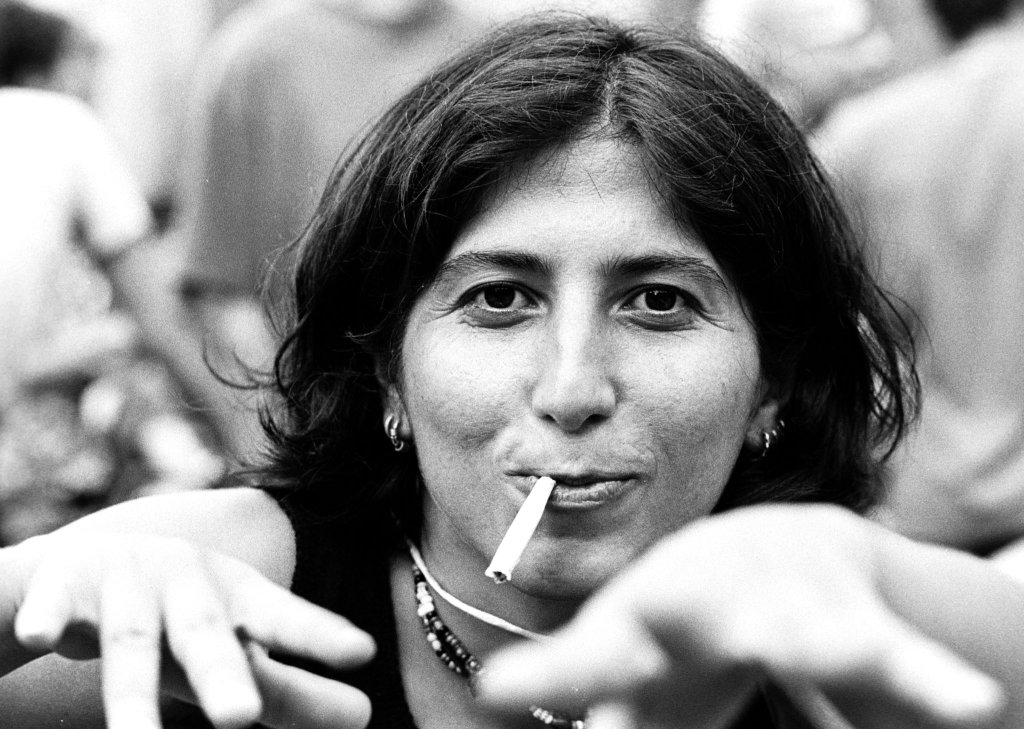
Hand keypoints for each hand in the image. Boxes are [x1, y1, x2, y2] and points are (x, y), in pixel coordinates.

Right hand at [9, 533, 374, 728]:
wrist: (94, 565)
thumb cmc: (186, 620)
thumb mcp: (237, 647)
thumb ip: (294, 688)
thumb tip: (364, 717)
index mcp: (238, 599)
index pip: (283, 618)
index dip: (319, 634)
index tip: (363, 651)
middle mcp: (189, 586)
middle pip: (206, 636)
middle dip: (221, 675)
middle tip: (240, 718)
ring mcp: (128, 585)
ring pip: (130, 642)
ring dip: (130, 692)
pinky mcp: (67, 587)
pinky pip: (54, 606)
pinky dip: (45, 618)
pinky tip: (38, 638)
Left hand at [478, 505, 1005, 728]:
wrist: (773, 551)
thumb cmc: (682, 626)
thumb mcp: (625, 658)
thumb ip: (570, 677)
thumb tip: (490, 692)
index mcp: (640, 623)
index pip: (585, 657)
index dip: (547, 677)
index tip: (498, 692)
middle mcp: (705, 605)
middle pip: (680, 618)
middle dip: (658, 635)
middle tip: (624, 681)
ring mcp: (780, 607)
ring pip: (802, 631)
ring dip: (819, 649)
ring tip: (835, 659)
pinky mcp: (851, 619)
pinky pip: (895, 653)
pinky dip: (928, 679)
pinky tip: (969, 702)